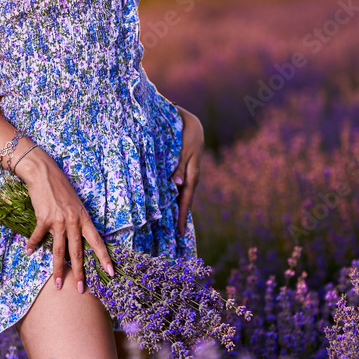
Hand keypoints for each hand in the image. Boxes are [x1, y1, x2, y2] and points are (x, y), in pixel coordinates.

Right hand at [17, 149, 114, 292]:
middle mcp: (73, 221)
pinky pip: (38, 237)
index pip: (97, 242)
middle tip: (80, 289)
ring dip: (58, 269)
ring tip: (58, 284)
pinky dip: (32, 245)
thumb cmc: (60, 187)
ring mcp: (58, 221)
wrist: (44, 173)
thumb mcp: (75, 204)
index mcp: (84, 218)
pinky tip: (29, 252)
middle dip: (79, 273)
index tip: (111, 272)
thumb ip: (77, 221)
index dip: (104, 258)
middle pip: (77, 252)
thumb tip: (75, 238)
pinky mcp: (44, 219)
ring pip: (59, 251)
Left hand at [172, 106, 203, 236]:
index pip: (186, 200)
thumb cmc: (186, 133)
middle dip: (180, 217)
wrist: (191, 122)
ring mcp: (186, 174)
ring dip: (176, 208)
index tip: (179, 233)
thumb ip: (180, 166)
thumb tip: (178, 185)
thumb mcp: (184, 148)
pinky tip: (167, 203)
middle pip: (184, 201)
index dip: (182, 216)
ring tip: (171, 224)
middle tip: (176, 236)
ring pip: (181, 195)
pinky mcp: (182, 170)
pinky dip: (173, 197)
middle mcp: (190, 177)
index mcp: (192, 174)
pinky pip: (178, 187)